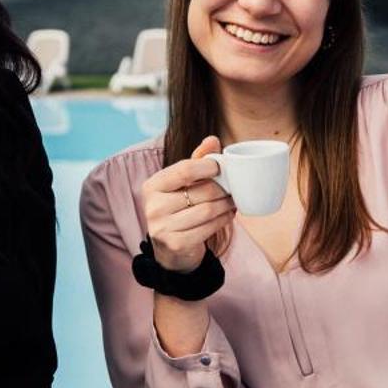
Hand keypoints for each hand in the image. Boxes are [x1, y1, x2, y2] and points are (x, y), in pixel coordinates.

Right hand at [141, 135, 233, 271]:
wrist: (170, 248)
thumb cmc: (178, 207)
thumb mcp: (183, 182)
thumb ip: (196, 160)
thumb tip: (213, 139)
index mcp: (153, 185)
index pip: (184, 170)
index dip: (208, 167)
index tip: (221, 168)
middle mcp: (153, 206)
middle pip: (201, 192)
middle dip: (222, 189)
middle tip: (234, 187)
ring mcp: (162, 227)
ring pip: (207, 210)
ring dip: (226, 205)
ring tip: (233, 201)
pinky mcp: (175, 244)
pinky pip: (208, 228)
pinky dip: (223, 220)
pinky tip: (228, 215)